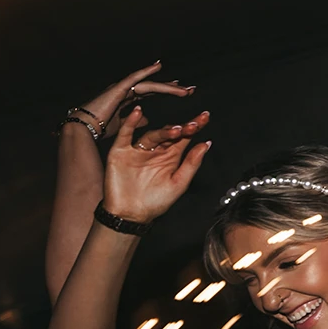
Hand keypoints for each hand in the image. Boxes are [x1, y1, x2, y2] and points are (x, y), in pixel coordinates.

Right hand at [80, 61, 195, 137]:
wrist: (84, 129)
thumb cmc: (100, 128)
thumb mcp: (124, 125)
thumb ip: (135, 120)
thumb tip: (146, 120)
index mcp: (127, 99)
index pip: (151, 92)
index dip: (166, 91)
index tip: (183, 92)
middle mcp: (126, 91)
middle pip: (154, 87)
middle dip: (172, 88)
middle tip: (190, 90)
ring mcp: (122, 88)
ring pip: (149, 84)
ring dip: (167, 87)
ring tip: (185, 90)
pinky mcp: (117, 88)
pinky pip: (134, 77)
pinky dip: (146, 71)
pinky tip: (158, 66)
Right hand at [102, 106, 211, 222]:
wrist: (130, 215)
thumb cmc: (155, 202)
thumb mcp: (178, 183)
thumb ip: (191, 163)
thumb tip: (207, 144)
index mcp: (170, 157)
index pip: (184, 138)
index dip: (194, 127)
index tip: (205, 117)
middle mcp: (155, 151)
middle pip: (169, 134)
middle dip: (182, 128)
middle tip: (194, 125)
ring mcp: (138, 150)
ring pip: (152, 135)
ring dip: (164, 131)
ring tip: (176, 130)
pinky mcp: (121, 152)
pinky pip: (125, 134)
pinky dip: (130, 123)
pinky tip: (138, 113)